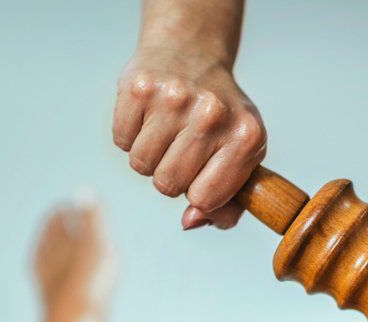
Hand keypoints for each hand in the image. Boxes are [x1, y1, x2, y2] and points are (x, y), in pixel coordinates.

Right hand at [113, 47, 265, 229]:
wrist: (191, 53)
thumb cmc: (221, 118)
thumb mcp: (242, 156)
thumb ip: (227, 203)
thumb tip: (190, 222)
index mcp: (246, 137)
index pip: (205, 198)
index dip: (198, 195)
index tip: (202, 177)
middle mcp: (212, 115)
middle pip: (168, 185)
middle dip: (172, 177)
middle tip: (183, 150)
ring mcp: (174, 98)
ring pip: (141, 166)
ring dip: (150, 159)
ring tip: (167, 133)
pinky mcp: (139, 87)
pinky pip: (122, 141)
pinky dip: (131, 137)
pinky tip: (150, 118)